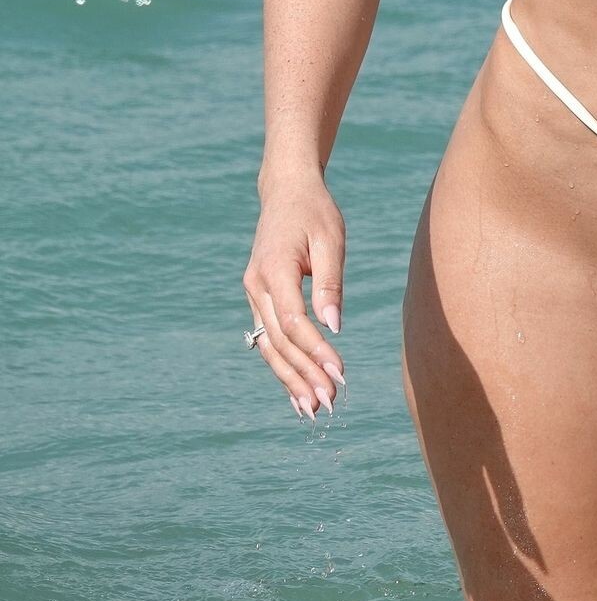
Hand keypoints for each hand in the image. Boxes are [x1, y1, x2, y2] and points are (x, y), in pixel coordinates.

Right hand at [242, 172, 345, 422]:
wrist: (286, 192)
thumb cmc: (315, 212)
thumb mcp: (331, 239)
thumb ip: (330, 283)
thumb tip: (334, 326)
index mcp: (273, 270)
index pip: (293, 321)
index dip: (315, 351)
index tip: (340, 373)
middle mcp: (255, 286)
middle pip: (279, 341)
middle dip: (304, 375)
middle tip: (328, 404)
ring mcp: (253, 294)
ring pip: (270, 346)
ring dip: (290, 379)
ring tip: (312, 409)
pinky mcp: (259, 298)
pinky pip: (269, 338)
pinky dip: (282, 365)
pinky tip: (296, 391)